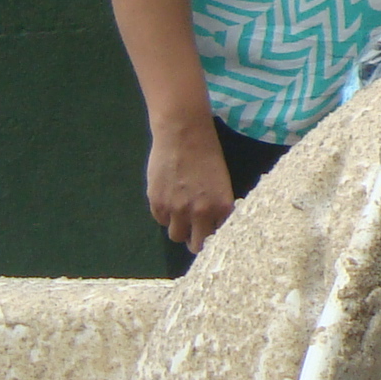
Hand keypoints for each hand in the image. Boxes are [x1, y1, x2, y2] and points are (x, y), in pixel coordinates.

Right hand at [147, 113, 236, 252]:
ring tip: (180, 215)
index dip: (213, 234)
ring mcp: (177, 211)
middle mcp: (201, 214)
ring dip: (179, 228)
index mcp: (223, 208)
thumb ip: (216, 205)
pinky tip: (169, 199)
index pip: (219, 236)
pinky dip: (164, 215)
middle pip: (196, 245)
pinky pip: (160, 220)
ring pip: (176, 235)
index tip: (209, 232)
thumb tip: (210, 223)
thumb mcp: (221, 182)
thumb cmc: (208, 152)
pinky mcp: (158, 203)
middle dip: (195, 241)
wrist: (183, 134)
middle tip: (193, 234)